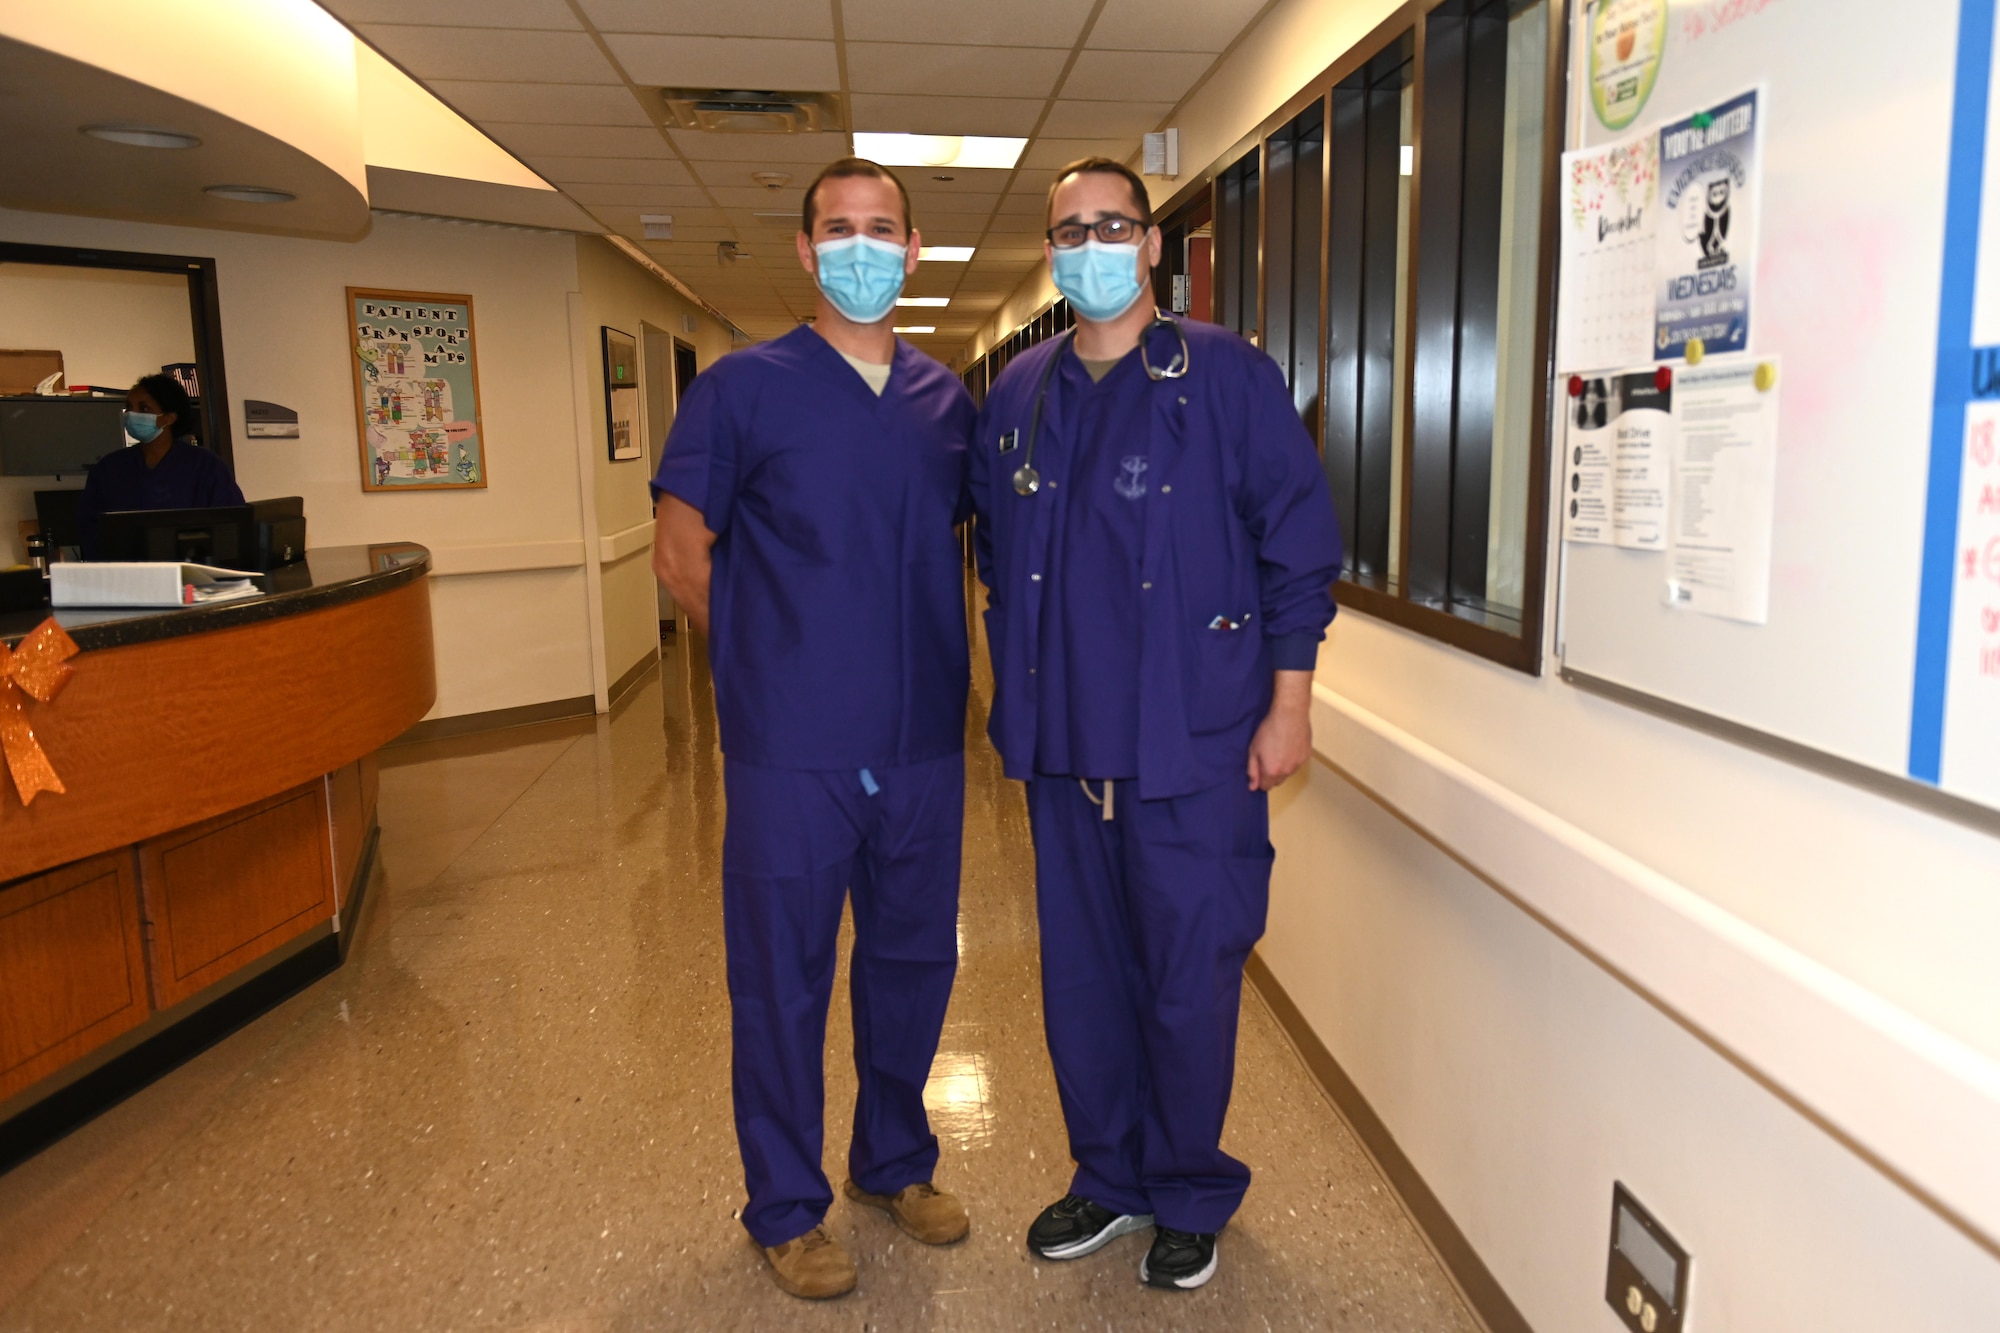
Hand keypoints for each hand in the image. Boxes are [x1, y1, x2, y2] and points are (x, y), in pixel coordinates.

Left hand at [1246, 670, 1312, 790]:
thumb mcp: (1253, 749)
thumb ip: (1252, 770)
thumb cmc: (1270, 729)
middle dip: (1271, 774)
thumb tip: (1252, 786)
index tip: (1259, 769)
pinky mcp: (1306, 755)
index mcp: (1272, 772)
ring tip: (1278, 749)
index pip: (1265, 787)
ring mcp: (1299, 764)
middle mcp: (1287, 771)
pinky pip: (1297, 763)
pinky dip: (1292, 759)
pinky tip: (1288, 746)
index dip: (1260, 779)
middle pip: (1278, 782)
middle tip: (1267, 758)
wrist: (1289, 715)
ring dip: (1283, 767)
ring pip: (1288, 773)